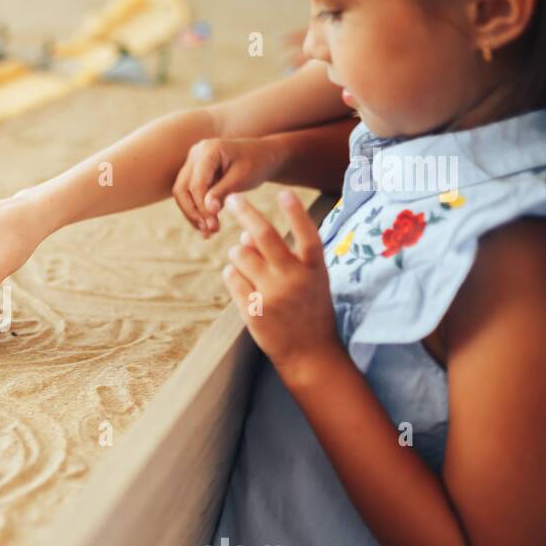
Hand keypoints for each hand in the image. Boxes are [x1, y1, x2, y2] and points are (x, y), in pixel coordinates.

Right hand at [172, 137, 284, 237]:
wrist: (264, 155)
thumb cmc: (257, 164)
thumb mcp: (242, 178)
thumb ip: (222, 193)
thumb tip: (207, 211)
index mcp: (208, 150)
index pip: (196, 185)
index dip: (202, 208)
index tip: (213, 227)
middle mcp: (195, 153)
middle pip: (182, 189)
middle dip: (193, 213)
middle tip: (209, 231)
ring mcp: (192, 162)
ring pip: (182, 194)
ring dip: (193, 214)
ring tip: (208, 232)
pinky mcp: (194, 173)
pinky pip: (189, 194)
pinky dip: (197, 210)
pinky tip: (207, 226)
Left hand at [221, 190, 342, 381]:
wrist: (309, 353)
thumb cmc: (309, 310)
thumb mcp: (308, 280)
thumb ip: (284, 255)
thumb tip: (248, 232)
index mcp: (314, 269)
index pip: (307, 234)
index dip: (296, 212)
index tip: (284, 192)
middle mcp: (294, 278)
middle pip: (265, 235)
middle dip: (245, 212)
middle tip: (232, 198)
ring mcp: (271, 294)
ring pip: (240, 254)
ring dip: (238, 251)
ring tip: (246, 263)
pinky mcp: (251, 308)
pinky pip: (231, 276)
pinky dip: (232, 273)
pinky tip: (242, 282)